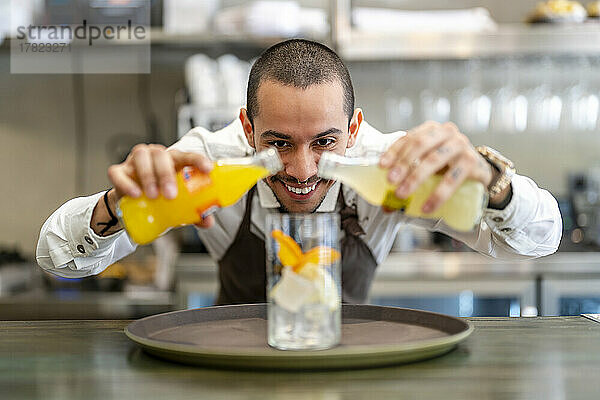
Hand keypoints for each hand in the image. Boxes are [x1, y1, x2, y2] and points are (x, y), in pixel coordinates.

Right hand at [107, 144, 214, 227]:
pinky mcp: (119, 172)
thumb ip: (194, 212)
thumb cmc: (160, 197)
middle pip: (162, 155)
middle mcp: (156, 157)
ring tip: (153, 195)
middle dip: (167, 174)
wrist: (133, 205)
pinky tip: (135, 194)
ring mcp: (135, 162)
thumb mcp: (178, 204)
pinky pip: (118, 172)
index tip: (207, 169)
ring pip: (141, 157)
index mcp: (174, 161)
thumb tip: (207, 221)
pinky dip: (125, 183)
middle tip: (170, 195)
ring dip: (148, 175)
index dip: (198, 160)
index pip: (187, 156)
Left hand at [379, 121, 493, 212]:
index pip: (409, 137)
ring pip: (434, 159)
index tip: (382, 166)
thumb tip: (387, 204)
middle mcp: (446, 133)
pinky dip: (438, 194)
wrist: (480, 172)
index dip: (394, 151)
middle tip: (391, 181)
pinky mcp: (472, 162)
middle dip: (403, 164)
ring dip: (415, 178)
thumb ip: (408, 180)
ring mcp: (461, 145)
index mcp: (431, 130)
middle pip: (420, 145)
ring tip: (403, 193)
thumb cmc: (449, 167)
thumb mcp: (428, 167)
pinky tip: (427, 206)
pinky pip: (453, 178)